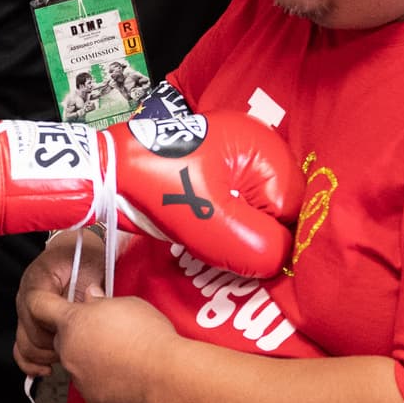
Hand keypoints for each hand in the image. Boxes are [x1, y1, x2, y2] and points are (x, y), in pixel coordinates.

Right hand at [13, 229, 106, 376]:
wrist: (80, 251)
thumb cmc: (86, 256)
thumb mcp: (91, 263)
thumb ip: (89, 284)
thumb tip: (92, 299)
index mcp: (39, 278)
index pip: (35, 308)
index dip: (53, 324)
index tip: (73, 331)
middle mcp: (26, 296)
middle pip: (30, 333)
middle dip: (53, 345)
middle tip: (76, 346)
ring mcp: (25, 311)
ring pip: (24, 345)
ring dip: (45, 355)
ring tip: (66, 355)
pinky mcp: (29, 323)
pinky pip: (22, 348)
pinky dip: (31, 362)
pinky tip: (46, 369)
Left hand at [27, 290, 176, 402]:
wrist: (164, 377)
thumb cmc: (148, 337)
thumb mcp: (127, 304)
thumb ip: (101, 301)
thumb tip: (91, 297)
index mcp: (73, 322)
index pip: (41, 307)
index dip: (42, 302)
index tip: (44, 302)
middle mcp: (69, 350)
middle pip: (63, 338)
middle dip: (78, 334)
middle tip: (103, 331)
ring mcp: (78, 378)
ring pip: (77, 363)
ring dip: (90, 358)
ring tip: (120, 354)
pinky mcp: (92, 400)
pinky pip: (91, 384)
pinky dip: (102, 379)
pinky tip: (124, 373)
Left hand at [110, 110, 303, 277]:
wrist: (108, 171)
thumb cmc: (156, 189)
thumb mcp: (212, 225)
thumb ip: (260, 246)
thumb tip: (283, 259)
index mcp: (263, 147)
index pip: (294, 208)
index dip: (271, 235)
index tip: (240, 246)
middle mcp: (257, 144)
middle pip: (278, 206)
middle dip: (254, 230)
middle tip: (219, 237)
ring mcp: (237, 153)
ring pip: (258, 207)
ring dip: (238, 227)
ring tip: (206, 227)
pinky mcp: (220, 166)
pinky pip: (239, 201)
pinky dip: (226, 218)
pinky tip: (202, 223)